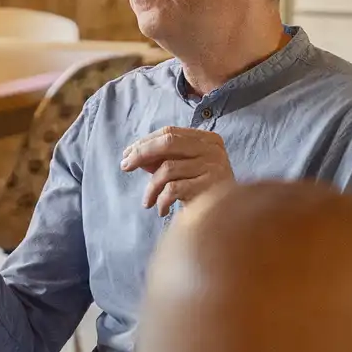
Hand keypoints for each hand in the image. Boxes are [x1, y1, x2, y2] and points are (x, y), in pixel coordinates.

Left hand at [120, 127, 234, 214]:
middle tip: (125, 166)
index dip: (145, 142)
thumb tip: (131, 155)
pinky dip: (161, 200)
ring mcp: (214, 167)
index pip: (170, 132)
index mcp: (208, 139)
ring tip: (147, 201)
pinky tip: (161, 210)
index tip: (127, 154)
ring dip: (151, 187)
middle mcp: (213, 150)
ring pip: (168, 168)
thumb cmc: (201, 191)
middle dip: (141, 153)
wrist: (226, 219)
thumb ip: (160, 159)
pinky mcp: (210, 188)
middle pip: (168, 142)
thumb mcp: (181, 170)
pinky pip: (173, 189)